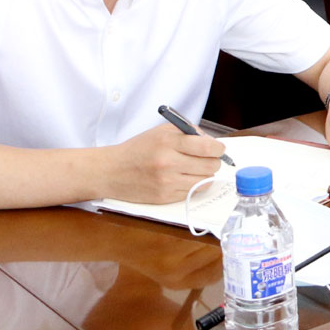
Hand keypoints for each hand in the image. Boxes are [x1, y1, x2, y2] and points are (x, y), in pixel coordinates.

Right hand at [104, 123, 225, 204]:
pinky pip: (192, 192)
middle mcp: (168, 163)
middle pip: (210, 166)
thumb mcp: (161, 132)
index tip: (219, 149)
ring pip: (205, 181)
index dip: (219, 149)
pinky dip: (193, 185)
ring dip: (205, 175)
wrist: (111, 171)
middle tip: (207, 159)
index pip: (207, 147)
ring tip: (194, 169)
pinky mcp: (164, 197)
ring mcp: (166, 182)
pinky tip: (183, 178)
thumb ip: (189, 133)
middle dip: (214, 161)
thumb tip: (213, 143)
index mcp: (168, 142)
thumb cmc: (138, 149)